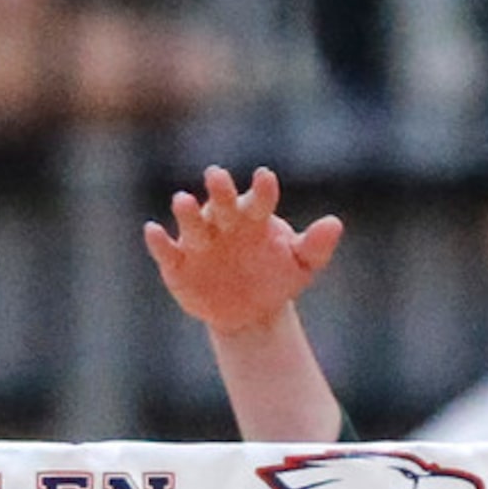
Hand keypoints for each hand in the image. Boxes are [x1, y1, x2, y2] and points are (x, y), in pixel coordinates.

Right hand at [143, 167, 343, 336]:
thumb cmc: (275, 278)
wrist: (249, 313)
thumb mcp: (301, 267)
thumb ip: (316, 246)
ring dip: (187, 212)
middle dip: (219, 190)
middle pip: (222, 202)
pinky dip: (158, 241)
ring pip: (192, 223)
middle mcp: (224, 222)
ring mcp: (200, 241)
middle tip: (217, 175)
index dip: (263, 190)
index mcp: (254, 217)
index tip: (266, 178)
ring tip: (183, 200)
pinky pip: (167, 250)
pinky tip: (152, 230)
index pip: (260, 199)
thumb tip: (335, 223)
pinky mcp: (178, 264)